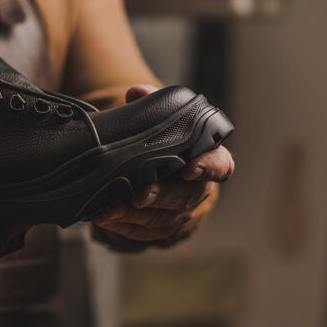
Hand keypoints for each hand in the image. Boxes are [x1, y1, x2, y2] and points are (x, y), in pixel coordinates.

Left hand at [90, 84, 234, 246]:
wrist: (158, 169)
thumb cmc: (162, 143)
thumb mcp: (160, 121)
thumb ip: (152, 104)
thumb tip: (137, 93)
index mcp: (208, 159)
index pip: (220, 164)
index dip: (208, 167)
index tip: (189, 168)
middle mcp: (200, 189)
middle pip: (186, 197)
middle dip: (161, 197)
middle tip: (139, 196)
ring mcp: (183, 213)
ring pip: (163, 219)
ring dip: (134, 217)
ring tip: (107, 211)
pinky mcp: (164, 230)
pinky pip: (147, 234)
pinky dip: (125, 228)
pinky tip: (106, 220)